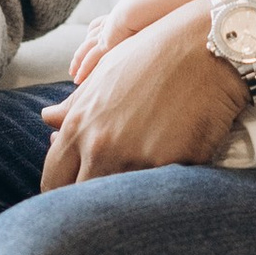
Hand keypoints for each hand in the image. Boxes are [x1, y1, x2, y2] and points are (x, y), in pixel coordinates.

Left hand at [40, 0, 246, 186]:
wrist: (206, 48)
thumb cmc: (154, 55)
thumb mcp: (105, 73)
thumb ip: (74, 105)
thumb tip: (48, 121)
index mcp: (79, 127)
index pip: (53, 179)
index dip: (61, 191)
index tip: (75, 193)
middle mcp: (100, 148)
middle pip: (77, 202)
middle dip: (87, 205)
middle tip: (102, 205)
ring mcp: (136, 161)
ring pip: (116, 206)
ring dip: (123, 204)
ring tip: (135, 198)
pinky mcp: (172, 169)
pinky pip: (157, 196)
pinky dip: (158, 194)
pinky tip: (164, 185)